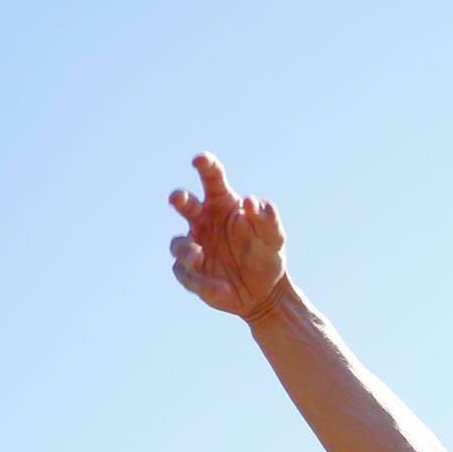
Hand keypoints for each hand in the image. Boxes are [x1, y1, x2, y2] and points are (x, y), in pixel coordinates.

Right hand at [168, 153, 289, 321]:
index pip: (212, 179)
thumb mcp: (274, 238)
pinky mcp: (190, 273)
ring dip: (186, 250)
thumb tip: (250, 201)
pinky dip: (201, 281)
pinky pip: (187, 275)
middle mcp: (202, 221)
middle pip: (185, 204)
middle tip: (178, 197)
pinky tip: (221, 288)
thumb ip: (267, 218)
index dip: (205, 166)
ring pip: (178, 244)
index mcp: (222, 204)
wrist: (264, 292)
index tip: (200, 159)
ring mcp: (193, 246)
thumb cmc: (266, 256)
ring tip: (198, 257)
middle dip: (180, 199)